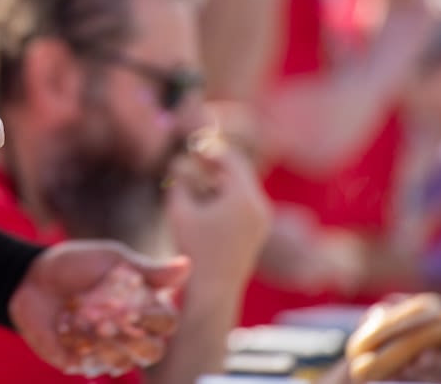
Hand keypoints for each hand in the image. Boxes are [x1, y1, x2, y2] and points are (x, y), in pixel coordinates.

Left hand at [8, 240, 189, 374]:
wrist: (31, 278)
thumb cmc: (74, 265)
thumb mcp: (111, 259)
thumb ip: (147, 269)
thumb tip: (187, 264)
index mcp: (140, 305)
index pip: (167, 322)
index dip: (157, 318)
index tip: (137, 304)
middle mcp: (127, 331)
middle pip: (154, 351)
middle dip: (138, 337)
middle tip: (116, 318)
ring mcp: (105, 349)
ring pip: (128, 362)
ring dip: (113, 344)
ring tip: (94, 322)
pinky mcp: (82, 361)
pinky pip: (98, 367)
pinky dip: (90, 350)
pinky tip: (76, 331)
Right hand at [166, 140, 271, 294]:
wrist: (213, 291)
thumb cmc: (193, 250)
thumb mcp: (179, 209)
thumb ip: (179, 179)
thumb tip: (179, 162)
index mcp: (244, 197)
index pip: (230, 158)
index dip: (209, 149)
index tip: (191, 148)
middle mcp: (259, 206)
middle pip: (238, 170)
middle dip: (215, 163)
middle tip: (193, 159)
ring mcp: (262, 219)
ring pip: (241, 185)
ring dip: (220, 179)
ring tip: (195, 182)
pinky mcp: (258, 230)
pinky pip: (244, 201)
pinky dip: (226, 194)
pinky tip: (205, 200)